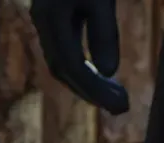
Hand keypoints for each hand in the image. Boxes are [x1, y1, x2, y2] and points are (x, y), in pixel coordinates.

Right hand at [30, 0, 129, 114]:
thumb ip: (103, 32)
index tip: (121, 105)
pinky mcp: (50, 15)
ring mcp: (43, 18)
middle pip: (62, 69)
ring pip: (60, 62)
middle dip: (91, 92)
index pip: (71, 65)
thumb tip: (109, 72)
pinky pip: (63, 50)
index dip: (95, 89)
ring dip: (86, 83)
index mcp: (51, 16)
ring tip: (114, 96)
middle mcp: (42, 20)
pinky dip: (81, 68)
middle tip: (121, 108)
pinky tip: (101, 74)